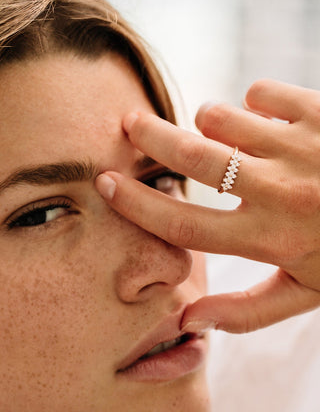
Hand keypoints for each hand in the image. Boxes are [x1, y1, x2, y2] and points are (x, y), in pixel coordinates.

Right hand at [95, 79, 319, 332]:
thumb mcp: (306, 294)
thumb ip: (247, 312)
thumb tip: (191, 319)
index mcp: (269, 238)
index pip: (184, 225)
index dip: (137, 205)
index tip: (106, 184)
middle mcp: (279, 191)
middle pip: (192, 156)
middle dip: (149, 137)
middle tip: (129, 124)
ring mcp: (300, 146)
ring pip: (221, 117)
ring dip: (211, 124)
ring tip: (224, 137)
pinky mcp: (319, 111)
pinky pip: (261, 92)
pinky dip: (254, 104)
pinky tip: (269, 124)